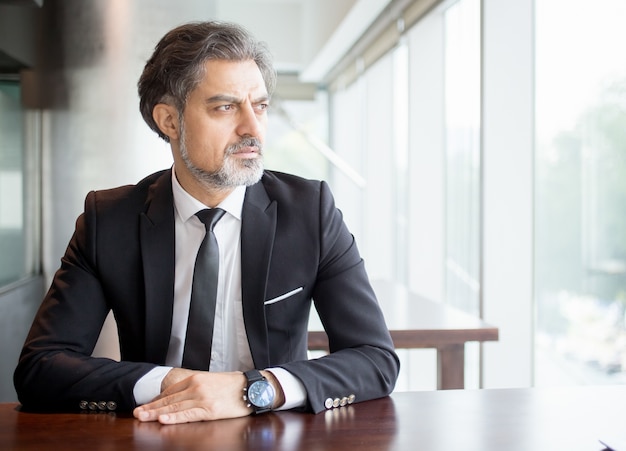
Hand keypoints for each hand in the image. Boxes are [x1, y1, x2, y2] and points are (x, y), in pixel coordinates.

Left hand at [133, 370, 250, 423]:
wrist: (251, 387)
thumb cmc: (233, 385)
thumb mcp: (211, 381)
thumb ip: (195, 387)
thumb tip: (181, 396)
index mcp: (196, 379)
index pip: (171, 390)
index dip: (156, 400)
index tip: (146, 405)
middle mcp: (196, 387)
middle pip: (169, 399)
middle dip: (151, 407)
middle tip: (136, 413)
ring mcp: (202, 398)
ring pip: (174, 407)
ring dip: (156, 413)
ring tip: (142, 417)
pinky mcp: (209, 409)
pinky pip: (187, 414)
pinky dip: (174, 417)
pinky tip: (162, 419)